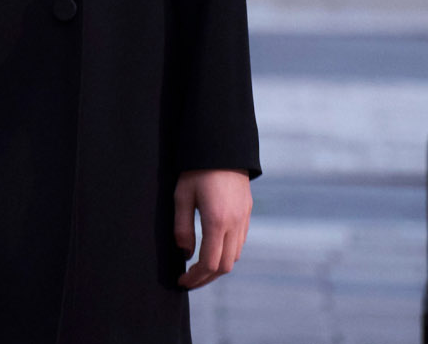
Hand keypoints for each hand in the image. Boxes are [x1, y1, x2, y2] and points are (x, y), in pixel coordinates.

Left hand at [173, 169, 252, 288]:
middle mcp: (234, 224)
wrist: (222, 146)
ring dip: (217, 267)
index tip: (181, 281)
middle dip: (206, 278)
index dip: (195, 278)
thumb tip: (186, 254)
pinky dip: (226, 254)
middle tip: (189, 281)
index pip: (209, 263)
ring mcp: (243, 219)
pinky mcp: (246, 213)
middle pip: (225, 266)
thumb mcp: (182, 196)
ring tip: (199, 269)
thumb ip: (182, 228)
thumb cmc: (197, 169)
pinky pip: (239, 243)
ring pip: (235, 256)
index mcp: (217, 221)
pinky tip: (212, 250)